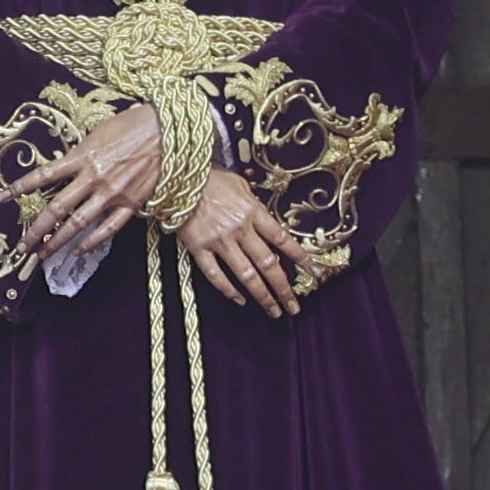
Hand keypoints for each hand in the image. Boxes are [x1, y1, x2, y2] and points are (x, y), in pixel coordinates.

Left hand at [6, 102, 167, 264]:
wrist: (170, 130)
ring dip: (58, 241)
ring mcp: (112, 193)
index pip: (43, 175)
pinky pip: (109, 228)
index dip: (20, 187)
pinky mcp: (132, 203)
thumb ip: (81, 152)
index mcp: (82, 157)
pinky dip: (92, 242)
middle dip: (36, 230)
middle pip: (56, 209)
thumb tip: (65, 165)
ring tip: (43, 254)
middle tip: (21, 246)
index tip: (4, 197)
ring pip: (78, 224)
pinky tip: (79, 250)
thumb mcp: (98, 132)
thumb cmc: (134, 124)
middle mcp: (93, 178)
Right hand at [175, 168, 308, 315]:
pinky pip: (215, 275)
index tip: (313, 273)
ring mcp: (219, 241)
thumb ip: (253, 202)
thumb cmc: (208, 179)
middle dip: (284, 288)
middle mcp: (240, 230)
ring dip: (262, 296)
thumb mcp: (239, 184)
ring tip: (273, 310)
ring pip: (246, 275)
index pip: (282, 239)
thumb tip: (264, 216)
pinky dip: (228, 290)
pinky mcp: (199, 249)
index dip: (300, 258)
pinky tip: (240, 300)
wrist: (176, 180)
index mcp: (253, 212)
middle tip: (293, 306)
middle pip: (268, 264)